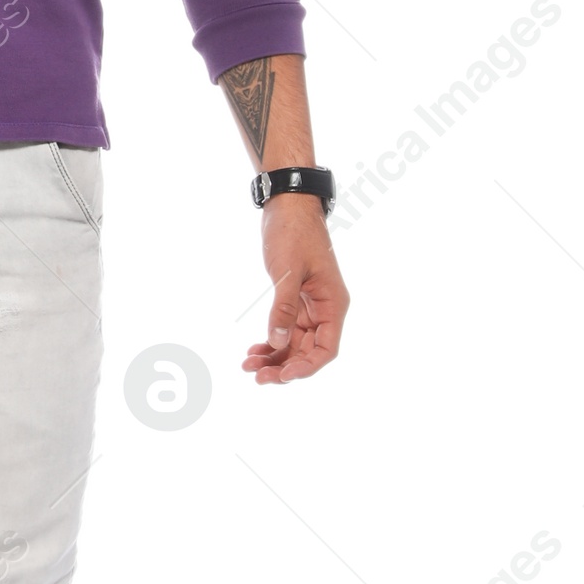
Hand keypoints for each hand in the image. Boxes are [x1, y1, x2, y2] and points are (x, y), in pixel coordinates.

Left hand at [244, 198, 348, 383]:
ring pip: (295, 344)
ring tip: (249, 366)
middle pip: (308, 351)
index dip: (307, 367)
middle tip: (257, 376)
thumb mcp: (288, 271)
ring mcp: (310, 307)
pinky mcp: (295, 301)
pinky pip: (286, 330)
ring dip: (275, 358)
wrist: (288, 207)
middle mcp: (325, 310)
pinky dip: (271, 342)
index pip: (326, 348)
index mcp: (333, 304)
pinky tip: (254, 351)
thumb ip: (284, 307)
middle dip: (284, 367)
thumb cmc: (294, 234)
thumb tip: (279, 341)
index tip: (283, 375)